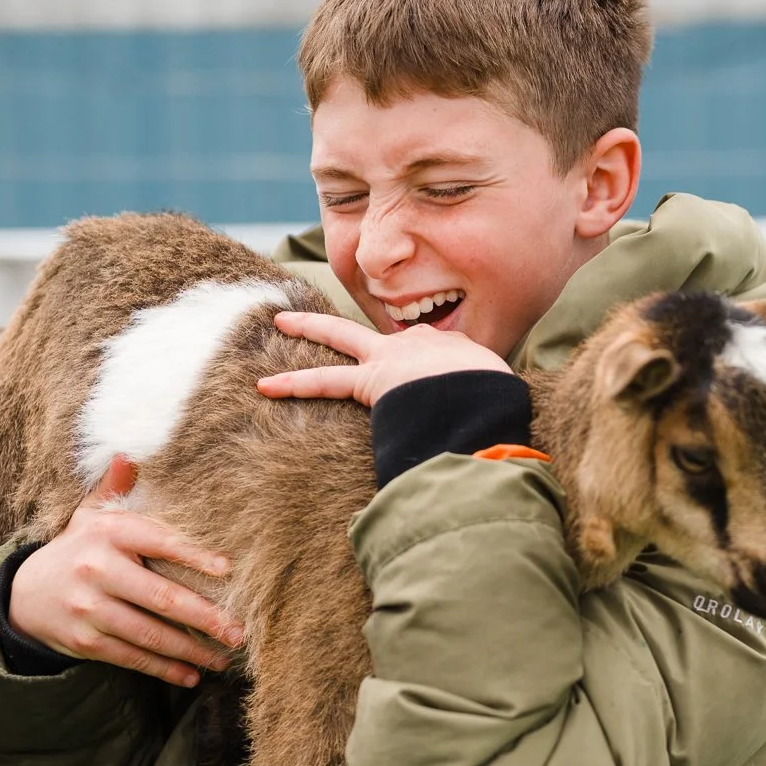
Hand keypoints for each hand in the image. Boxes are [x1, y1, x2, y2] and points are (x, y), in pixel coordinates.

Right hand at [8, 458, 245, 687]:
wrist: (24, 595)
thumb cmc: (76, 551)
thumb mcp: (88, 516)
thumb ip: (113, 487)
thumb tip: (129, 453)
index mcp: (106, 534)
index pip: (159, 542)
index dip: (194, 556)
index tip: (228, 570)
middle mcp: (97, 570)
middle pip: (161, 597)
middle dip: (205, 617)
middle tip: (239, 631)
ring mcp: (90, 609)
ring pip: (150, 633)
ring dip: (191, 649)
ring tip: (223, 658)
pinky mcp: (85, 641)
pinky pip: (132, 657)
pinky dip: (164, 668)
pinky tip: (190, 675)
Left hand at [256, 311, 511, 406]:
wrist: (481, 393)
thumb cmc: (497, 401)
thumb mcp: (499, 398)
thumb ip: (487, 411)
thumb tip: (493, 448)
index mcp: (452, 348)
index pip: (427, 348)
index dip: (423, 361)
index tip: (425, 375)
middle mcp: (417, 344)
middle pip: (378, 330)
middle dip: (352, 321)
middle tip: (328, 316)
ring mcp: (391, 358)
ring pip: (341, 338)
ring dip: (308, 328)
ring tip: (280, 323)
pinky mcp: (371, 380)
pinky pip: (324, 381)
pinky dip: (294, 384)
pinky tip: (266, 386)